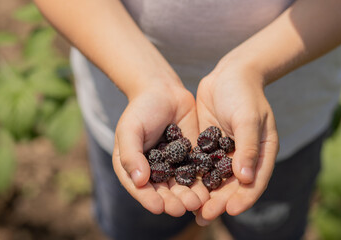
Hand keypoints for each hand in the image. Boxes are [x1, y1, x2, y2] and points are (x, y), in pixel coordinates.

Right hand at [112, 83, 209, 216]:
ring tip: (199, 201)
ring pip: (181, 185)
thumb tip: (138, 180)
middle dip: (173, 201)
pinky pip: (197, 172)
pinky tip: (210, 188)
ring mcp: (173, 165)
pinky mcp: (191, 157)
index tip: (159, 207)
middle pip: (163, 191)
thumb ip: (130, 154)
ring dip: (189, 195)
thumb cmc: (141, 108)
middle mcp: (153, 171)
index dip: (148, 199)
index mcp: (134, 167)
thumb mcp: (129, 129)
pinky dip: (203, 181)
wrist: (164, 90)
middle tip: (183, 208)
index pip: (140, 188)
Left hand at [194, 59, 278, 224]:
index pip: (255, 181)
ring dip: (208, 196)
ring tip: (194, 212)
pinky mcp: (210, 147)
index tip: (230, 210)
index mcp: (262, 152)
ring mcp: (226, 153)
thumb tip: (245, 178)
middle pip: (234, 186)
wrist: (228, 74)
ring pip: (218, 180)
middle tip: (205, 216)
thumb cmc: (243, 94)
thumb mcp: (247, 118)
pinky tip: (184, 190)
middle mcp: (245, 157)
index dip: (244, 198)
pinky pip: (204, 167)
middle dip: (221, 202)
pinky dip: (197, 180)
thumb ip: (248, 147)